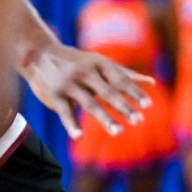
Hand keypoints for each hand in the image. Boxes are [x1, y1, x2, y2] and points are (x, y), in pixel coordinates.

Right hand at [21, 43, 155, 139]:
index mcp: (100, 64)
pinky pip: (64, 112)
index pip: (120, 80)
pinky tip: (79, 136)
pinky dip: (71, 124)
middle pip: (108, 92)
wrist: (39, 54)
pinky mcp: (54, 95)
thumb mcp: (101, 63)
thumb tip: (153, 82)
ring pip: (89, 103)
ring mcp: (69, 84)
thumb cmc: (77, 62)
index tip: (148, 106)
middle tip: (139, 121)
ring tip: (119, 132)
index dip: (134, 92)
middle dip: (124, 107)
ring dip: (105, 118)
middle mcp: (86, 73)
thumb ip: (126, 74)